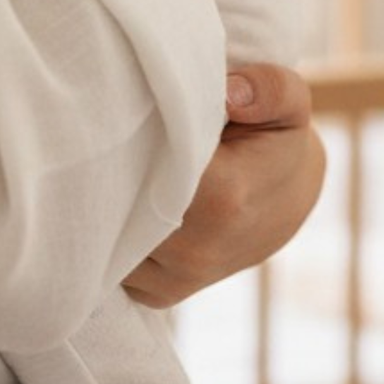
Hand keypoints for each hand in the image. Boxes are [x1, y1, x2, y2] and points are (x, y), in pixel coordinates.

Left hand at [122, 63, 325, 308]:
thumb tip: (230, 93)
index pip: (140, 168)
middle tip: (94, 131)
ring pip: (110, 241)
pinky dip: (107, 236)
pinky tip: (112, 199)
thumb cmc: (278, 136)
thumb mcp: (287, 99)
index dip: (119, 138)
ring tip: (103, 164)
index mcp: (221, 198)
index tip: (110, 110)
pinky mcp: (160, 294)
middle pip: (115, 208)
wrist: (289, 195)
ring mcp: (176, 278)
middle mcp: (195, 250)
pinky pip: (113, 267)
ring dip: (100, 205)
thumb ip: (268, 89)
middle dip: (102, 171)